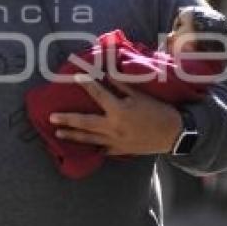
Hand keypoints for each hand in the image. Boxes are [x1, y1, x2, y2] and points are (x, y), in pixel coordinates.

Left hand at [50, 74, 182, 155]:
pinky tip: (83, 147)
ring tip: (58, 133)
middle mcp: (113, 127)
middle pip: (84, 123)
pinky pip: (102, 150)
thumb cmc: (158, 111)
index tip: (76, 76)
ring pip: (89, 139)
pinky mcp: (121, 151)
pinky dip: (93, 147)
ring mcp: (115, 141)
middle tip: (51, 118)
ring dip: (72, 136)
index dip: (87, 84)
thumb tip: (108, 74)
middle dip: (67, 120)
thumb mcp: (141, 96)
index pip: (99, 94)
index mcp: (119, 110)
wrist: (175, 134)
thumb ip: (122, 86)